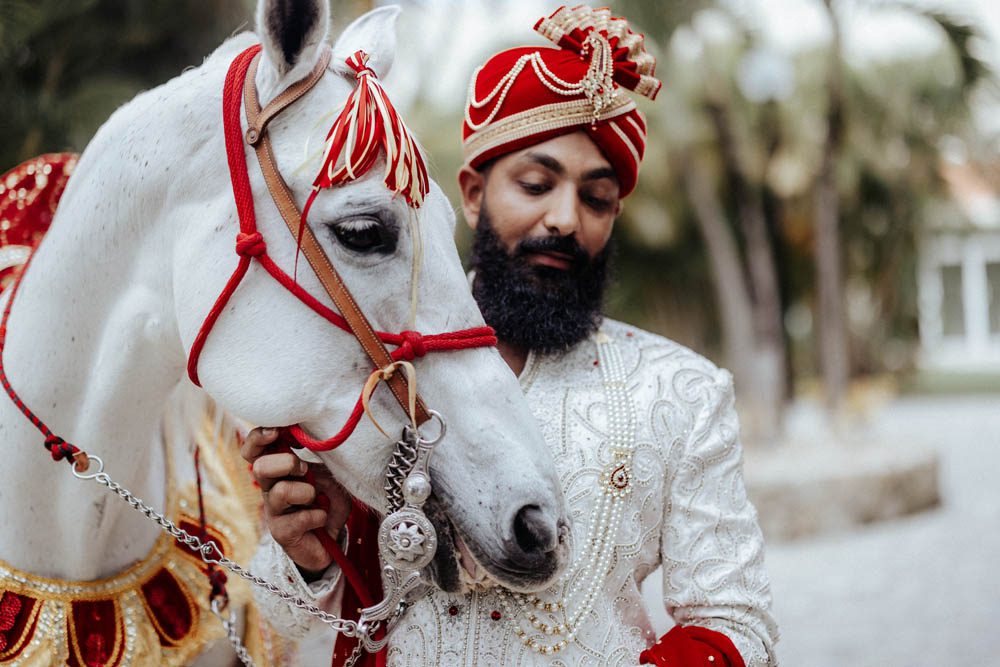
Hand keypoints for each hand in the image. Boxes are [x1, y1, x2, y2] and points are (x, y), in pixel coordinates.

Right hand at [240, 427, 350, 576]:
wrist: (332, 540)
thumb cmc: (326, 501)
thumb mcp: (326, 474)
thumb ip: (315, 458)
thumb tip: (305, 439)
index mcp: (277, 470)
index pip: (254, 450)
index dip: (258, 437)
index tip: (277, 430)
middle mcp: (270, 489)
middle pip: (259, 467)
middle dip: (286, 463)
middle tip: (304, 470)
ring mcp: (274, 512)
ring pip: (280, 491)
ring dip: (306, 492)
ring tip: (316, 499)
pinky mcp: (282, 533)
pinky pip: (299, 518)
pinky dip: (318, 515)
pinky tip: (322, 518)